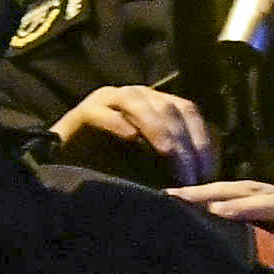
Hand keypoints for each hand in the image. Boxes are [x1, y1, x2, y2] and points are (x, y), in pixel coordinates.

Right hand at [42, 84, 216, 183]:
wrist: (66, 167)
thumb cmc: (112, 168)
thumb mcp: (152, 168)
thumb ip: (175, 165)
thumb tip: (206, 177)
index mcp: (155, 105)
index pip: (187, 111)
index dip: (201, 139)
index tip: (207, 172)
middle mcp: (135, 96)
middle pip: (168, 107)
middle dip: (184, 143)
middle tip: (189, 175)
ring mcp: (108, 100)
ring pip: (139, 104)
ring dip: (158, 129)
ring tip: (169, 154)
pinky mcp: (84, 111)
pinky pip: (103, 112)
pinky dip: (118, 123)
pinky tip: (130, 139)